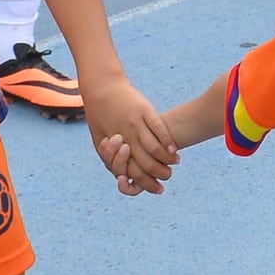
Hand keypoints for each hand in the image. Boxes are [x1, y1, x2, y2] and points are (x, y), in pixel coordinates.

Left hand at [82, 72, 175, 194]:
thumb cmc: (100, 116)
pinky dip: (167, 141)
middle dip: (158, 174)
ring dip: (166, 160)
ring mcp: (136, 124)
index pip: (132, 172)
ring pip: (153, 149)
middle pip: (145, 164)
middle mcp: (125, 138)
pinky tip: (174, 150)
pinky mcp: (145, 111)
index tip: (157, 187)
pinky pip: (158, 128)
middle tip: (168, 176)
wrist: (101, 87)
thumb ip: (110, 157)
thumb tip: (122, 175)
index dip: (146, 183)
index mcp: (114, 148)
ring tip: (175, 163)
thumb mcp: (99, 139)